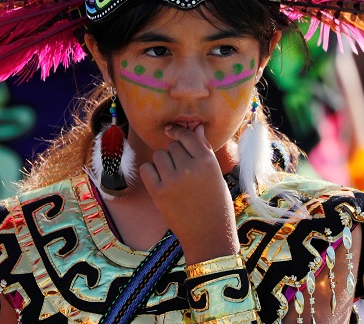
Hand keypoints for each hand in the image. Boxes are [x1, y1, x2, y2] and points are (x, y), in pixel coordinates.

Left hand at [139, 125, 240, 263]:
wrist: (209, 236)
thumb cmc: (216, 204)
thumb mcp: (216, 175)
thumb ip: (204, 150)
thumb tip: (196, 127)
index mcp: (207, 162)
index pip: (188, 136)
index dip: (179, 133)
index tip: (172, 132)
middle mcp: (189, 168)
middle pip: (173, 146)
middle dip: (175, 155)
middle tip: (183, 171)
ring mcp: (172, 180)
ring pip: (159, 156)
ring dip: (163, 163)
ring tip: (174, 178)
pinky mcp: (158, 193)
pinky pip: (147, 169)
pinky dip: (151, 173)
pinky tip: (161, 182)